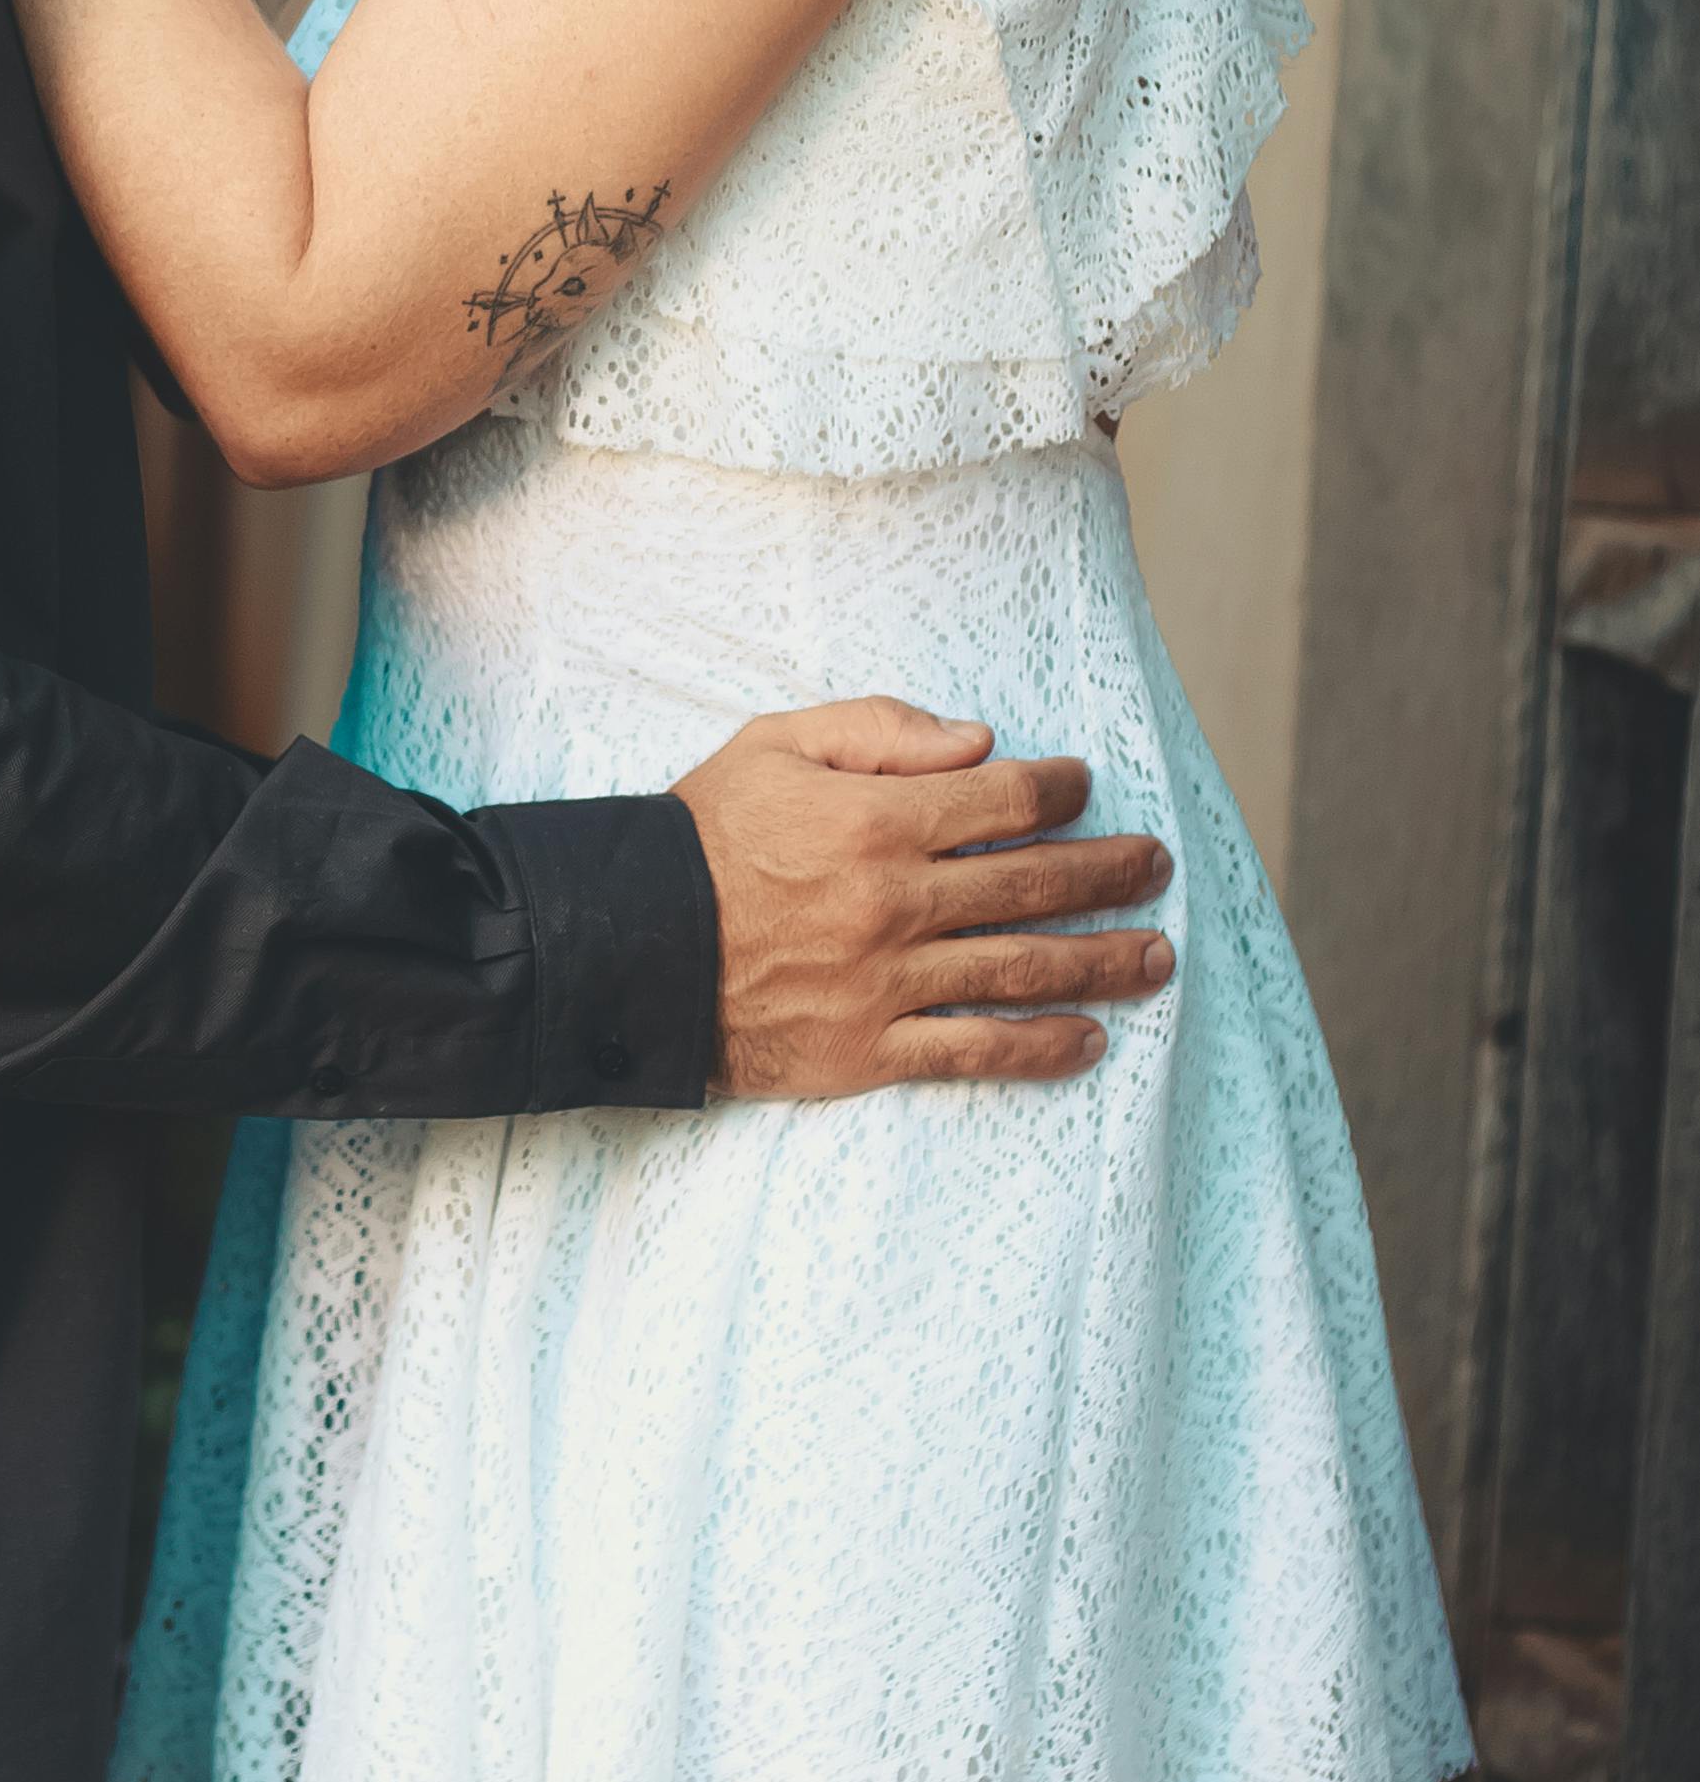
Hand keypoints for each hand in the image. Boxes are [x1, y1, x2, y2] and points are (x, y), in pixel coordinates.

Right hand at [674, 699, 1175, 1098]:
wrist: (625, 946)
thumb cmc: (699, 836)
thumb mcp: (774, 744)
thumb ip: (879, 730)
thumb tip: (980, 742)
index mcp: (876, 819)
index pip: (1005, 799)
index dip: (1059, 788)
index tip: (1084, 785)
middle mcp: (896, 902)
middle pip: (1034, 883)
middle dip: (1109, 871)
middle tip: (1155, 865)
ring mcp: (888, 982)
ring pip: (1023, 969)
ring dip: (1102, 961)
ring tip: (1156, 956)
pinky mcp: (870, 1048)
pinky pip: (975, 1051)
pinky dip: (1039, 1048)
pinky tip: (1089, 1040)